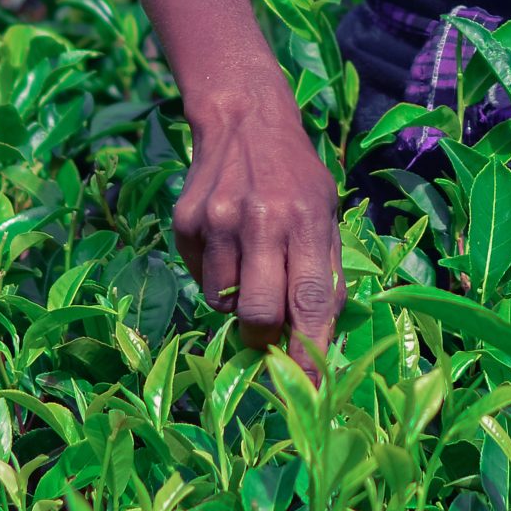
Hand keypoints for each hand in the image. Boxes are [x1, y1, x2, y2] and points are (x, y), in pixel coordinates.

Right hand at [172, 116, 346, 376]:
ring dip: (238, 303)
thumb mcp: (326, 213)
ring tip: (251, 265)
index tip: (311, 391)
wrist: (243, 119)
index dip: (309, 353)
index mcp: (305, 220)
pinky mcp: (184, 223)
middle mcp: (260, 221)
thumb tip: (320, 339)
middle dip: (264, 338)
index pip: (310, 301)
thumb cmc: (296, 176)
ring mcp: (216, 222)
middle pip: (257, 315)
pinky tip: (228, 247)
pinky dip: (216, 280)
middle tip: (269, 332)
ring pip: (223, 305)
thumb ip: (326, 273)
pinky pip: (200, 282)